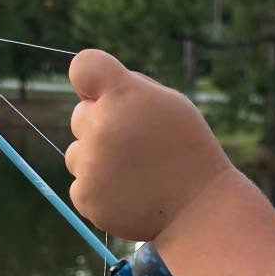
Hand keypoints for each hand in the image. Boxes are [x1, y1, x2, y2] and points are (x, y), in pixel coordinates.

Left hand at [65, 50, 233, 242]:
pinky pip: (81, 185)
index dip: (88, 80)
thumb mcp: (170, 105)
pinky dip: (100, 190)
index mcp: (124, 95)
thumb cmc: (187, 150)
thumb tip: (89, 92)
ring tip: (135, 173)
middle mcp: (101, 126)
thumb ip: (128, 91)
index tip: (99, 93)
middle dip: (101, 125)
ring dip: (97, 159)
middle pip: (79, 115)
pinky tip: (130, 193)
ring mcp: (90, 164)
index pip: (84, 67)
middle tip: (137, 145)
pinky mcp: (85, 196)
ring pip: (76, 153)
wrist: (198, 208)